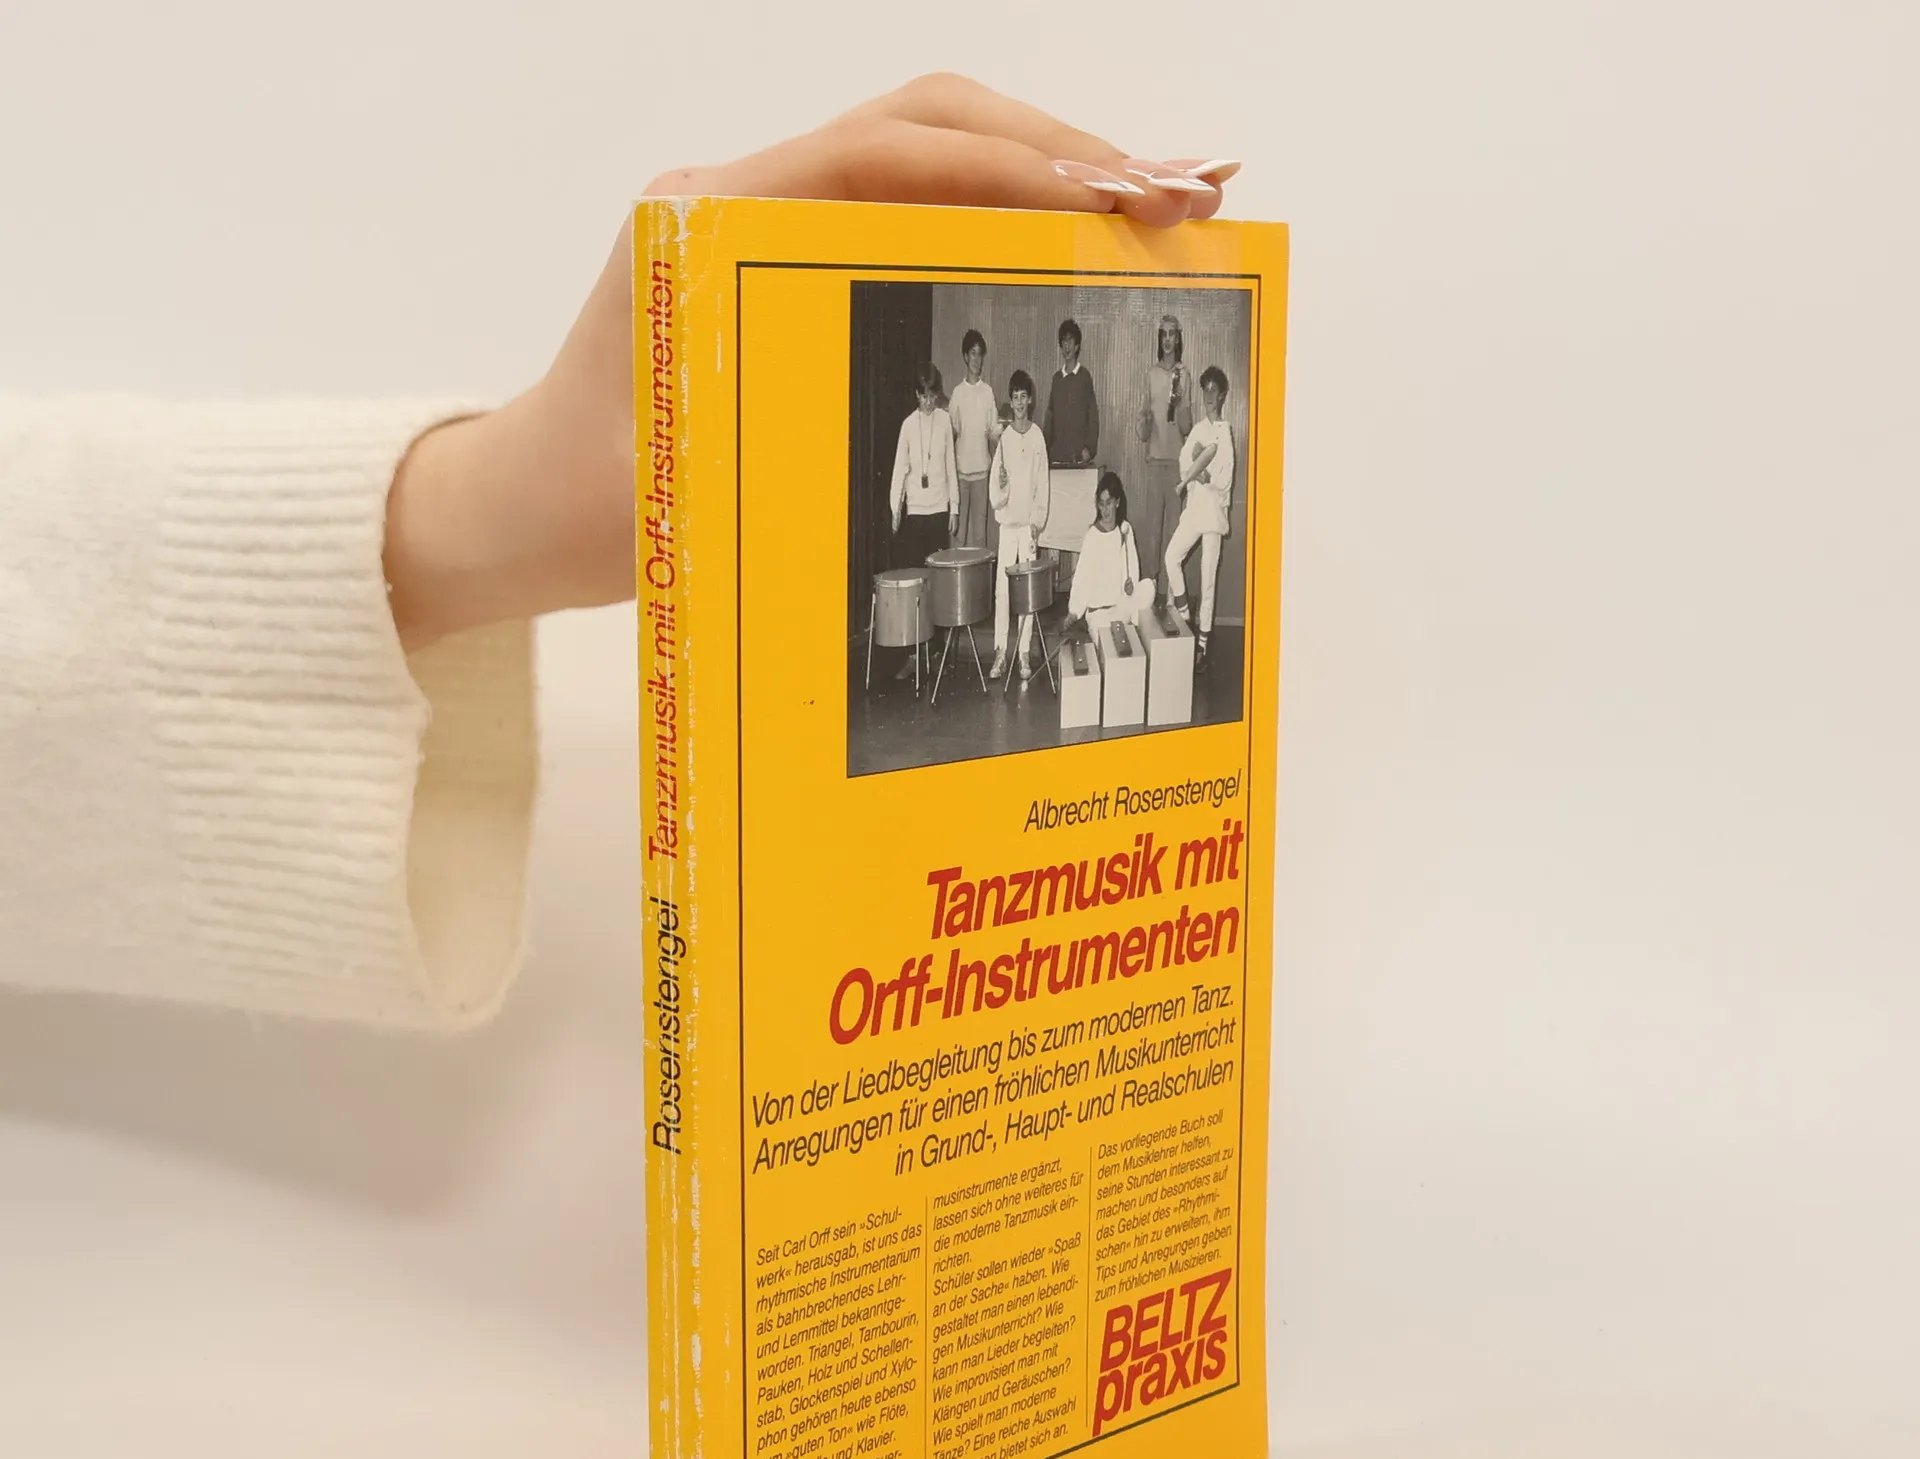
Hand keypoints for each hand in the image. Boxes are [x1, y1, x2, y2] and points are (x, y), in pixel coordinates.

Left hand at [383, 77, 1232, 648]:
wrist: (519, 511)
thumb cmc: (587, 509)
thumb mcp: (685, 482)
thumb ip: (785, 433)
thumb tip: (944, 437)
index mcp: (708, 222)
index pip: (885, 154)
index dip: (1013, 169)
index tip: (1118, 200)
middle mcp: (739, 194)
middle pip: (927, 126)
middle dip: (1062, 152)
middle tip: (1183, 195)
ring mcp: (763, 219)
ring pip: (929, 157)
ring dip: (1047, 174)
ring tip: (1163, 207)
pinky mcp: (784, 259)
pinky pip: (909, 212)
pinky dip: (1002, 219)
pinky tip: (1080, 246)